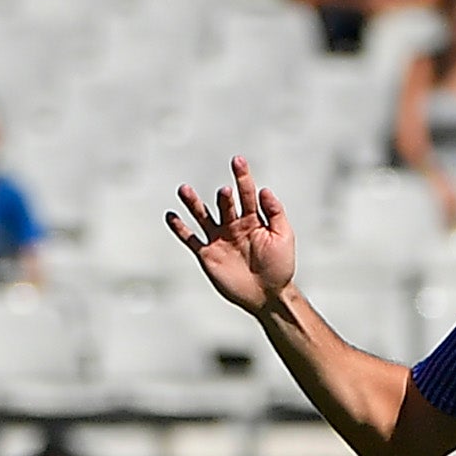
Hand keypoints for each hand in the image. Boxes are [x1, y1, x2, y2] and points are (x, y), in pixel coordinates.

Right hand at [168, 159, 296, 316]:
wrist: (268, 295)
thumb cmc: (280, 266)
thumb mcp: (284, 237)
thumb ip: (274, 213)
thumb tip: (264, 189)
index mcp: (253, 219)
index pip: (246, 193)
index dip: (243, 176)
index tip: (238, 160)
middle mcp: (234, 225)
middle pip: (224, 204)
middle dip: (224, 197)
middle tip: (225, 193)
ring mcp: (219, 239)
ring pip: (202, 216)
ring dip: (193, 203)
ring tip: (184, 189)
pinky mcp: (208, 254)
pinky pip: (191, 239)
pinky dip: (180, 228)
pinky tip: (171, 216)